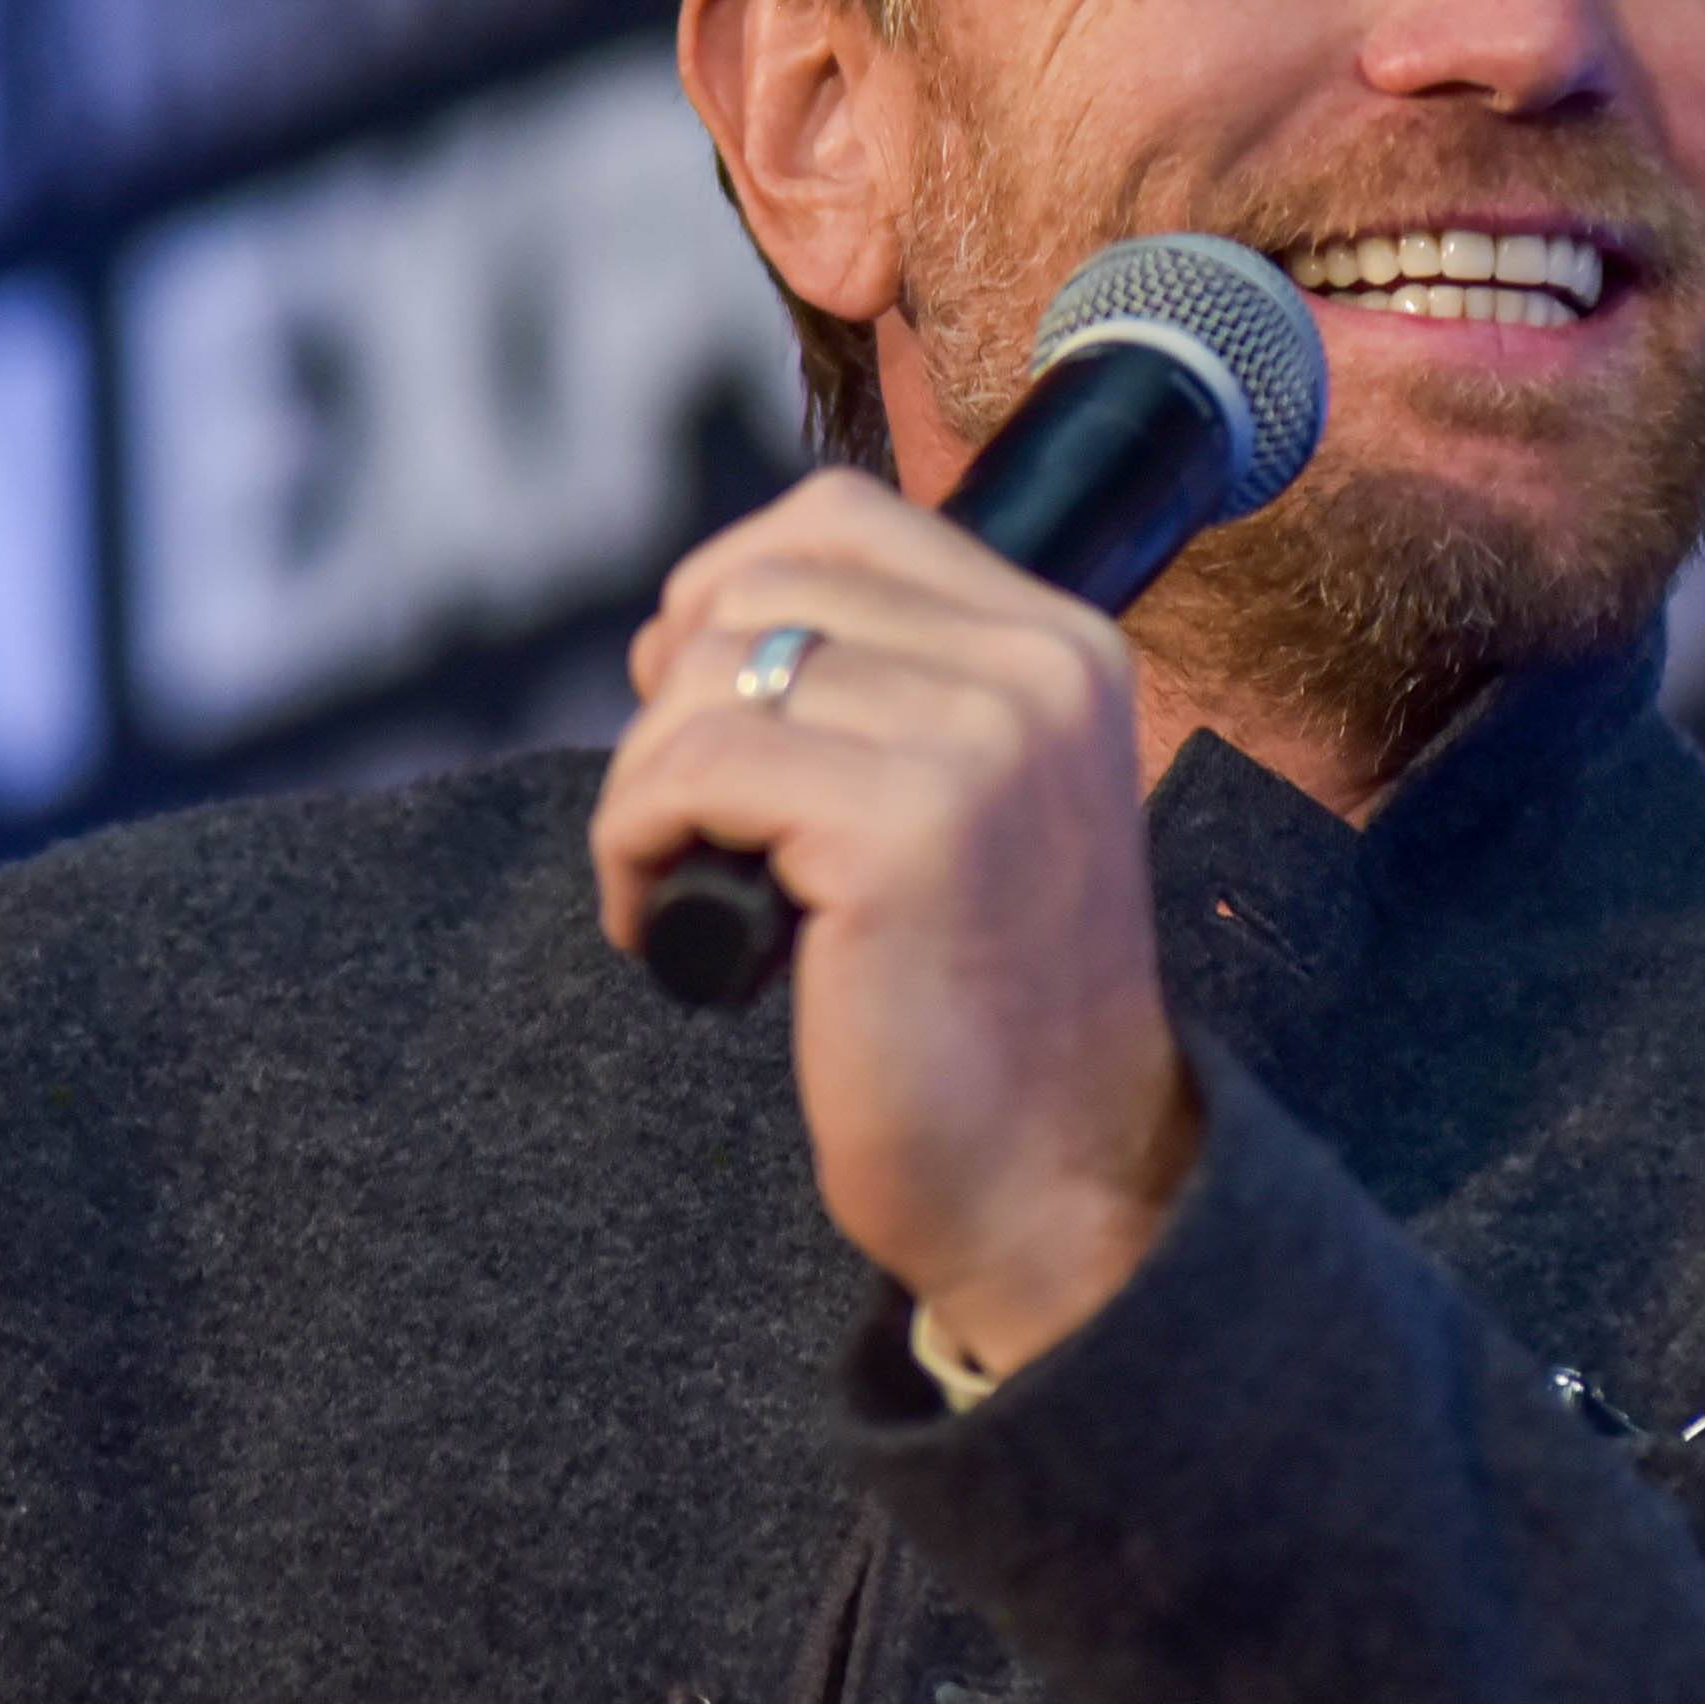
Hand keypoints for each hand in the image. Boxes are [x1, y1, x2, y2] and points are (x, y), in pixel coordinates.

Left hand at [592, 469, 1199, 1370]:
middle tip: (694, 827)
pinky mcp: (900, 830)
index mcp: (1065, 646)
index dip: (729, 598)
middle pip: (755, 584)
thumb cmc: (991, 1013)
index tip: (706, 717)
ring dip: (651, 792)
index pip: (840, 518)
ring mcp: (979, 742)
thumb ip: (892, 685)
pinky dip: (639, 853)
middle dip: (679, 703)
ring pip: (706, 678)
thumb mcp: (977, 800)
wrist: (1059, 1185)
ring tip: (694, 894)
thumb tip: (693, 616)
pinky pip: (685, 776)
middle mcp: (1038, 671)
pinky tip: (686, 938)